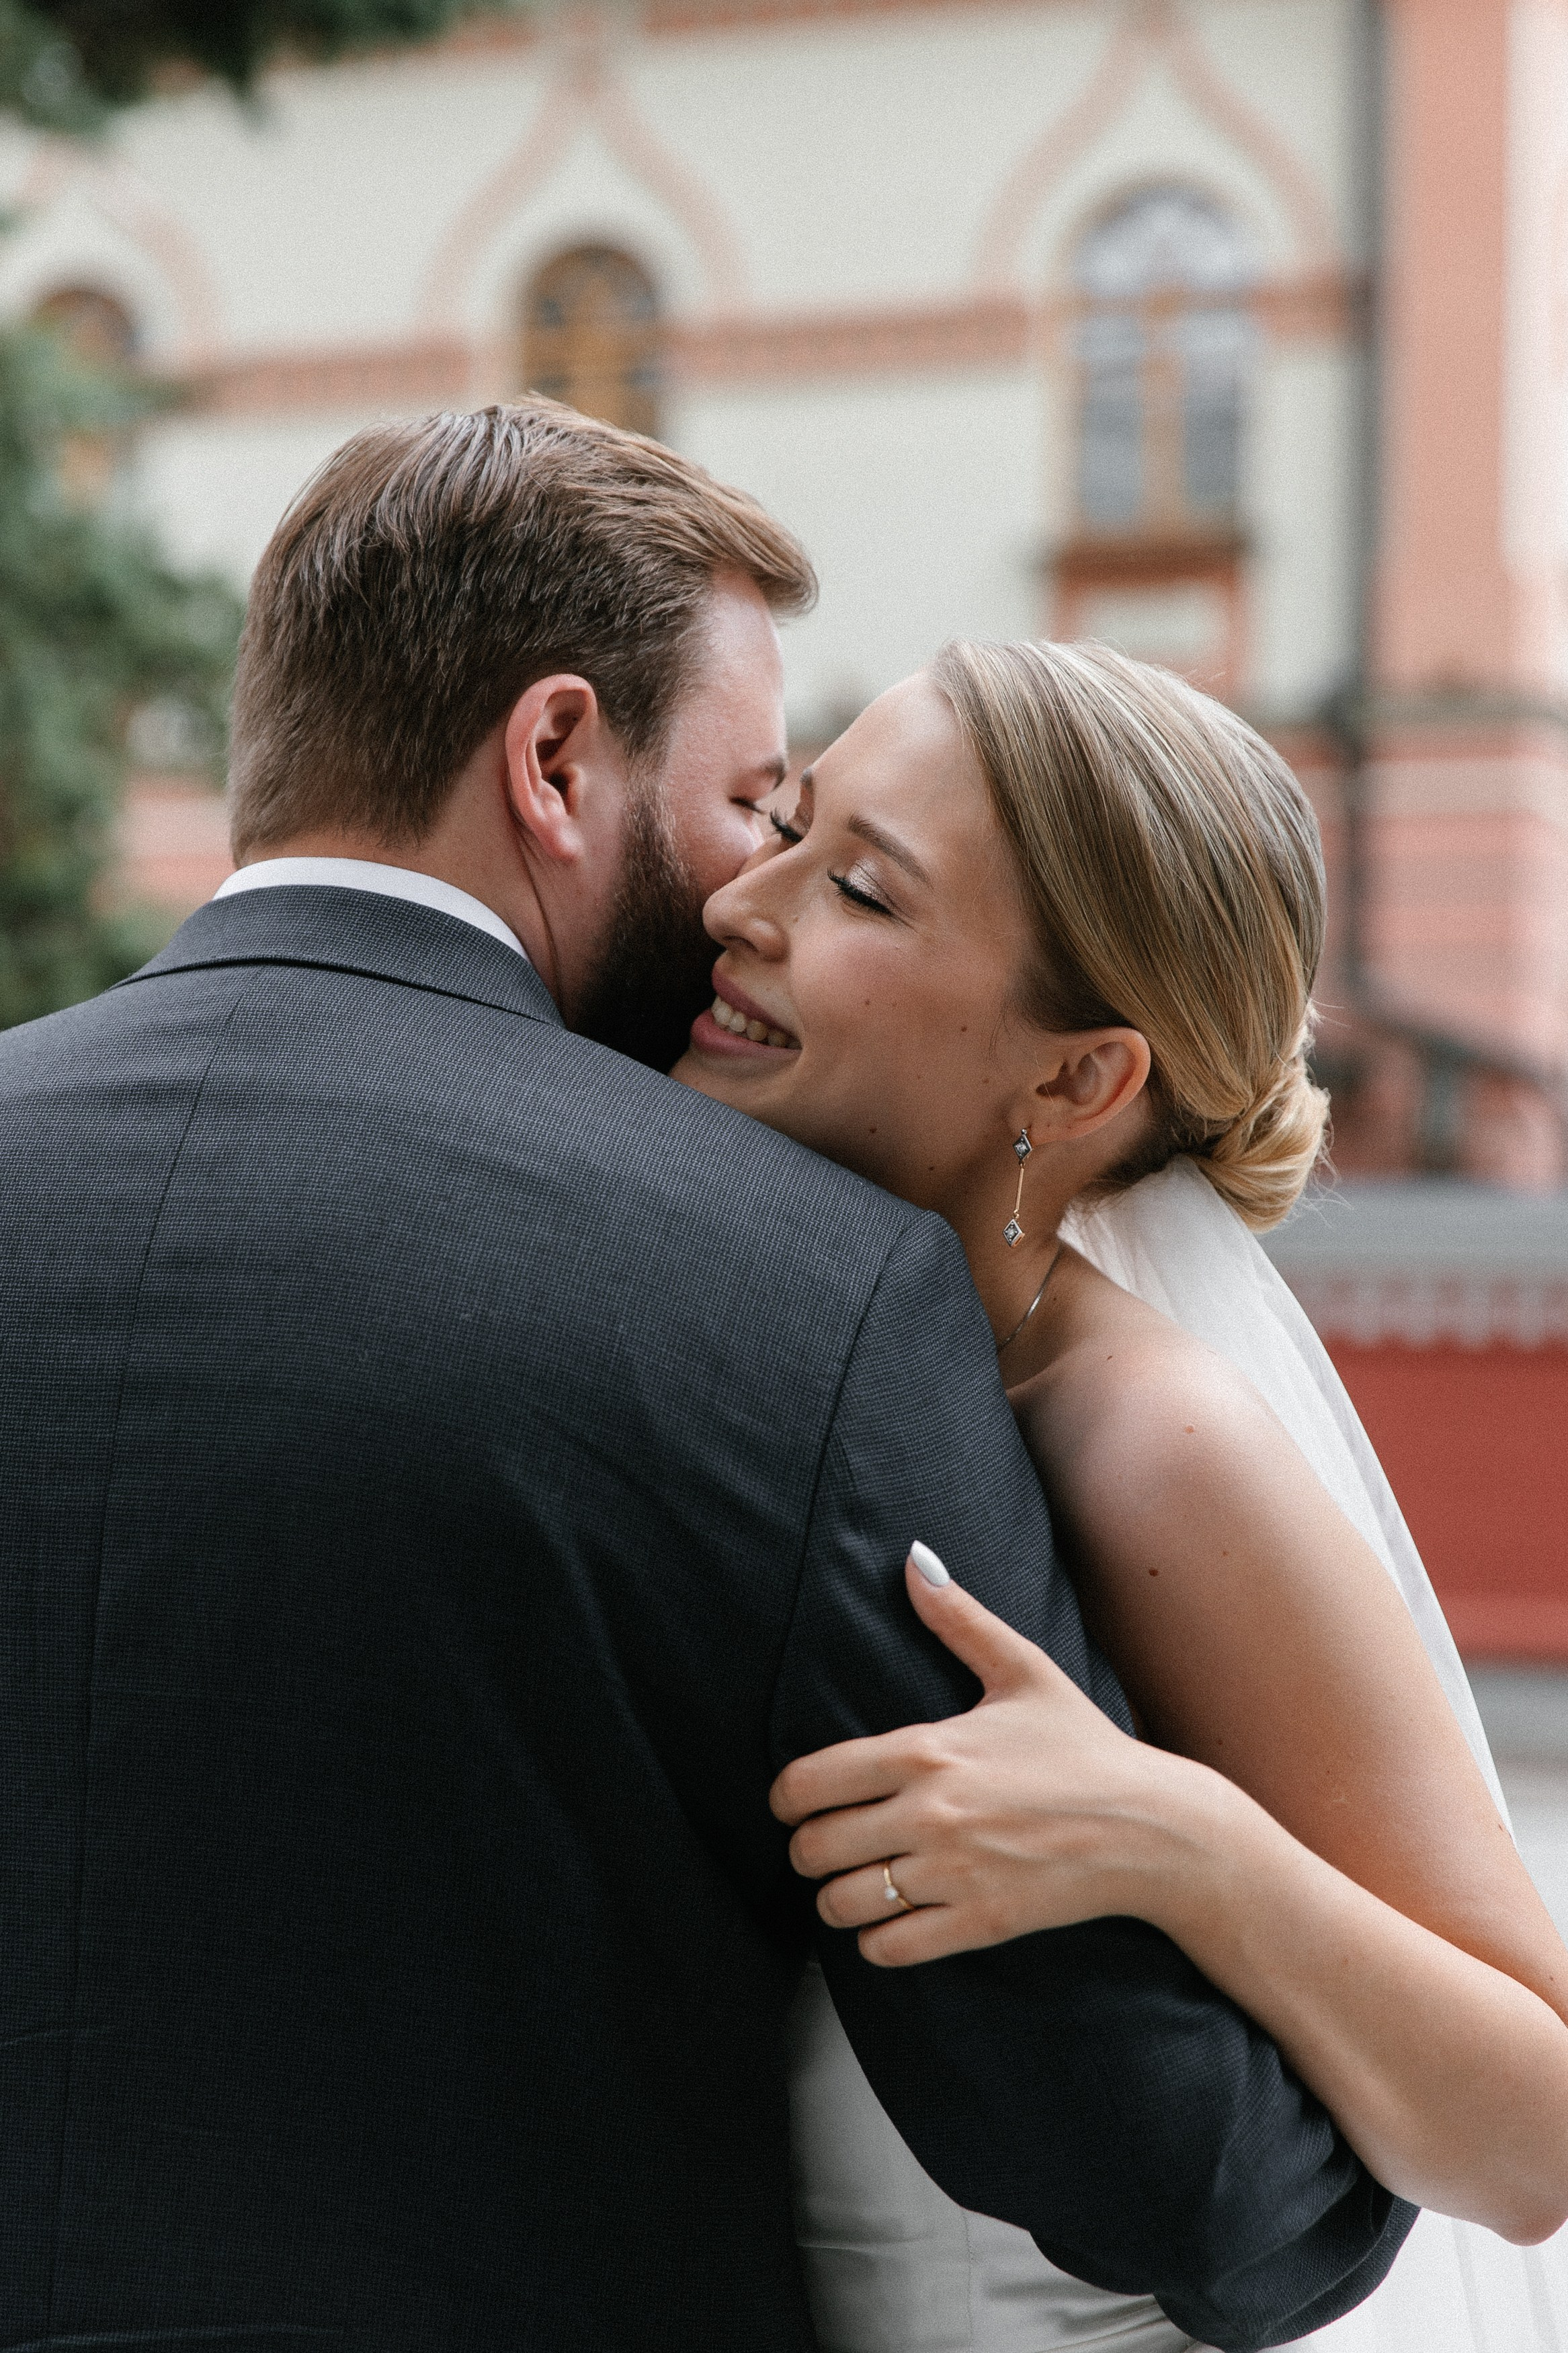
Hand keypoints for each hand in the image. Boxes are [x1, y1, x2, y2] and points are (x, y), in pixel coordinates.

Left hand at [769, 1552, 1207, 1965]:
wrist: (1152, 1828)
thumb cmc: (1086, 1748)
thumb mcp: (1024, 1671)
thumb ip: (960, 1618)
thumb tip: (915, 1559)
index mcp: (928, 1751)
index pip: (808, 1782)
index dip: (787, 1798)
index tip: (798, 1802)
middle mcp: (931, 1814)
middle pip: (812, 1848)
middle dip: (808, 1849)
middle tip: (828, 1845)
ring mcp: (953, 1874)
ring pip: (840, 1904)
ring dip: (838, 1897)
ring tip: (858, 1884)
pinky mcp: (978, 1924)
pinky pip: (887, 1949)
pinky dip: (877, 1940)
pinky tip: (894, 1919)